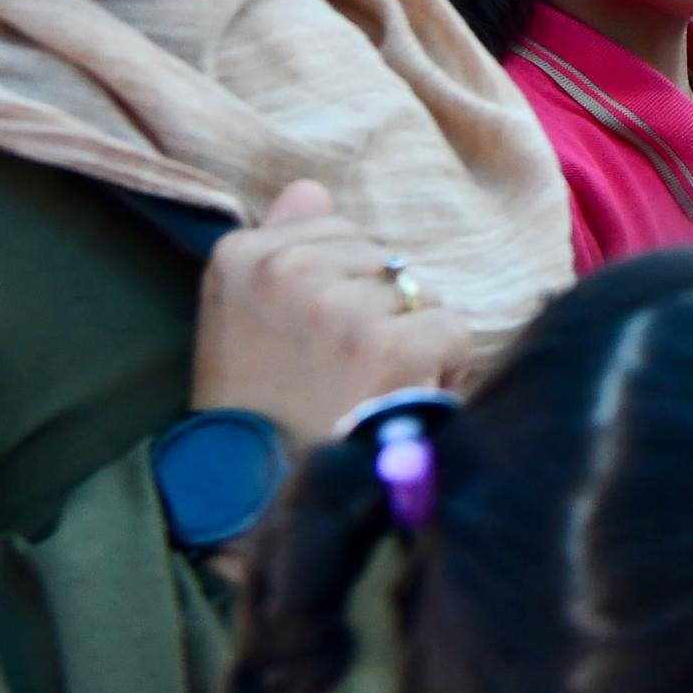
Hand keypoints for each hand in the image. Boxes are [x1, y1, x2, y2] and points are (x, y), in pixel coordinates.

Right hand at [193, 182, 469, 448]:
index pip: (335, 231)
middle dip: (379, 311)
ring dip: (412, 341)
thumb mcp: (240, 324)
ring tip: (364, 393)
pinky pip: (453, 328)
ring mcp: (342, 306)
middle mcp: (287, 269)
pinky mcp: (394, 344)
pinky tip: (399, 404)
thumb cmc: (257, 415)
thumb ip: (279, 247)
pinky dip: (444, 369)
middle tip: (339, 376)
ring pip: (420, 294)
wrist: (263, 504)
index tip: (306, 344)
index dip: (339, 290)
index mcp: (240, 255)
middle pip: (381, 260)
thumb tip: (310, 188)